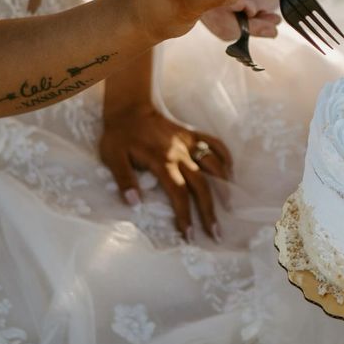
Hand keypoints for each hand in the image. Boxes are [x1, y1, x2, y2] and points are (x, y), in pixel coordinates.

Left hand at [99, 102, 231, 241]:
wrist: (129, 107)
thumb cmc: (119, 135)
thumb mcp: (112, 157)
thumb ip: (123, 179)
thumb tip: (134, 203)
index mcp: (162, 162)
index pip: (178, 194)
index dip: (185, 216)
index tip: (190, 235)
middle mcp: (180, 154)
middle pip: (201, 185)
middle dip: (209, 211)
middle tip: (216, 233)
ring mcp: (189, 142)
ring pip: (214, 165)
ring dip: (224, 186)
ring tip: (230, 205)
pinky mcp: (192, 134)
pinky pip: (215, 143)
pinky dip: (226, 157)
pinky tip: (230, 172)